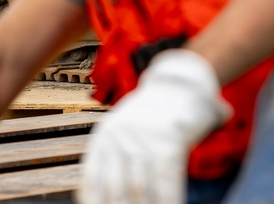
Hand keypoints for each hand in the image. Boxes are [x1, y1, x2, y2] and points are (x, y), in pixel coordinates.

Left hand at [77, 49, 230, 203]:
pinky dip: (168, 201)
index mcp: (104, 137)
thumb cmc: (154, 115)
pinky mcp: (169, 141)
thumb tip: (109, 196)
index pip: (92, 181)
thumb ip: (115, 160)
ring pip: (139, 191)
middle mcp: (120, 138)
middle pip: (116, 191)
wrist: (181, 81)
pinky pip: (166, 182)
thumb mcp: (125, 131)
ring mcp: (144, 139)